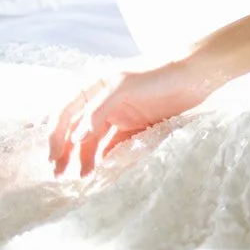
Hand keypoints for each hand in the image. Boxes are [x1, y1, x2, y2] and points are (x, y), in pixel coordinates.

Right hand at [48, 59, 219, 177]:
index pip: (66, 111)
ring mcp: (120, 115)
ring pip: (95, 141)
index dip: (55, 134)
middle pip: (77, 130)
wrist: (198, 73)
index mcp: (95, 86)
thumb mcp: (125, 85)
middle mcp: (104, 102)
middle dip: (66, 152)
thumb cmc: (159, 72)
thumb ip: (99, 109)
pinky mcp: (137, 127)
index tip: (52, 157)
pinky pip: (116, 146)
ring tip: (83, 178)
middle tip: (60, 175)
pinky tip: (103, 171)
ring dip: (86, 158)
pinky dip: (107, 158)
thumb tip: (76, 137)